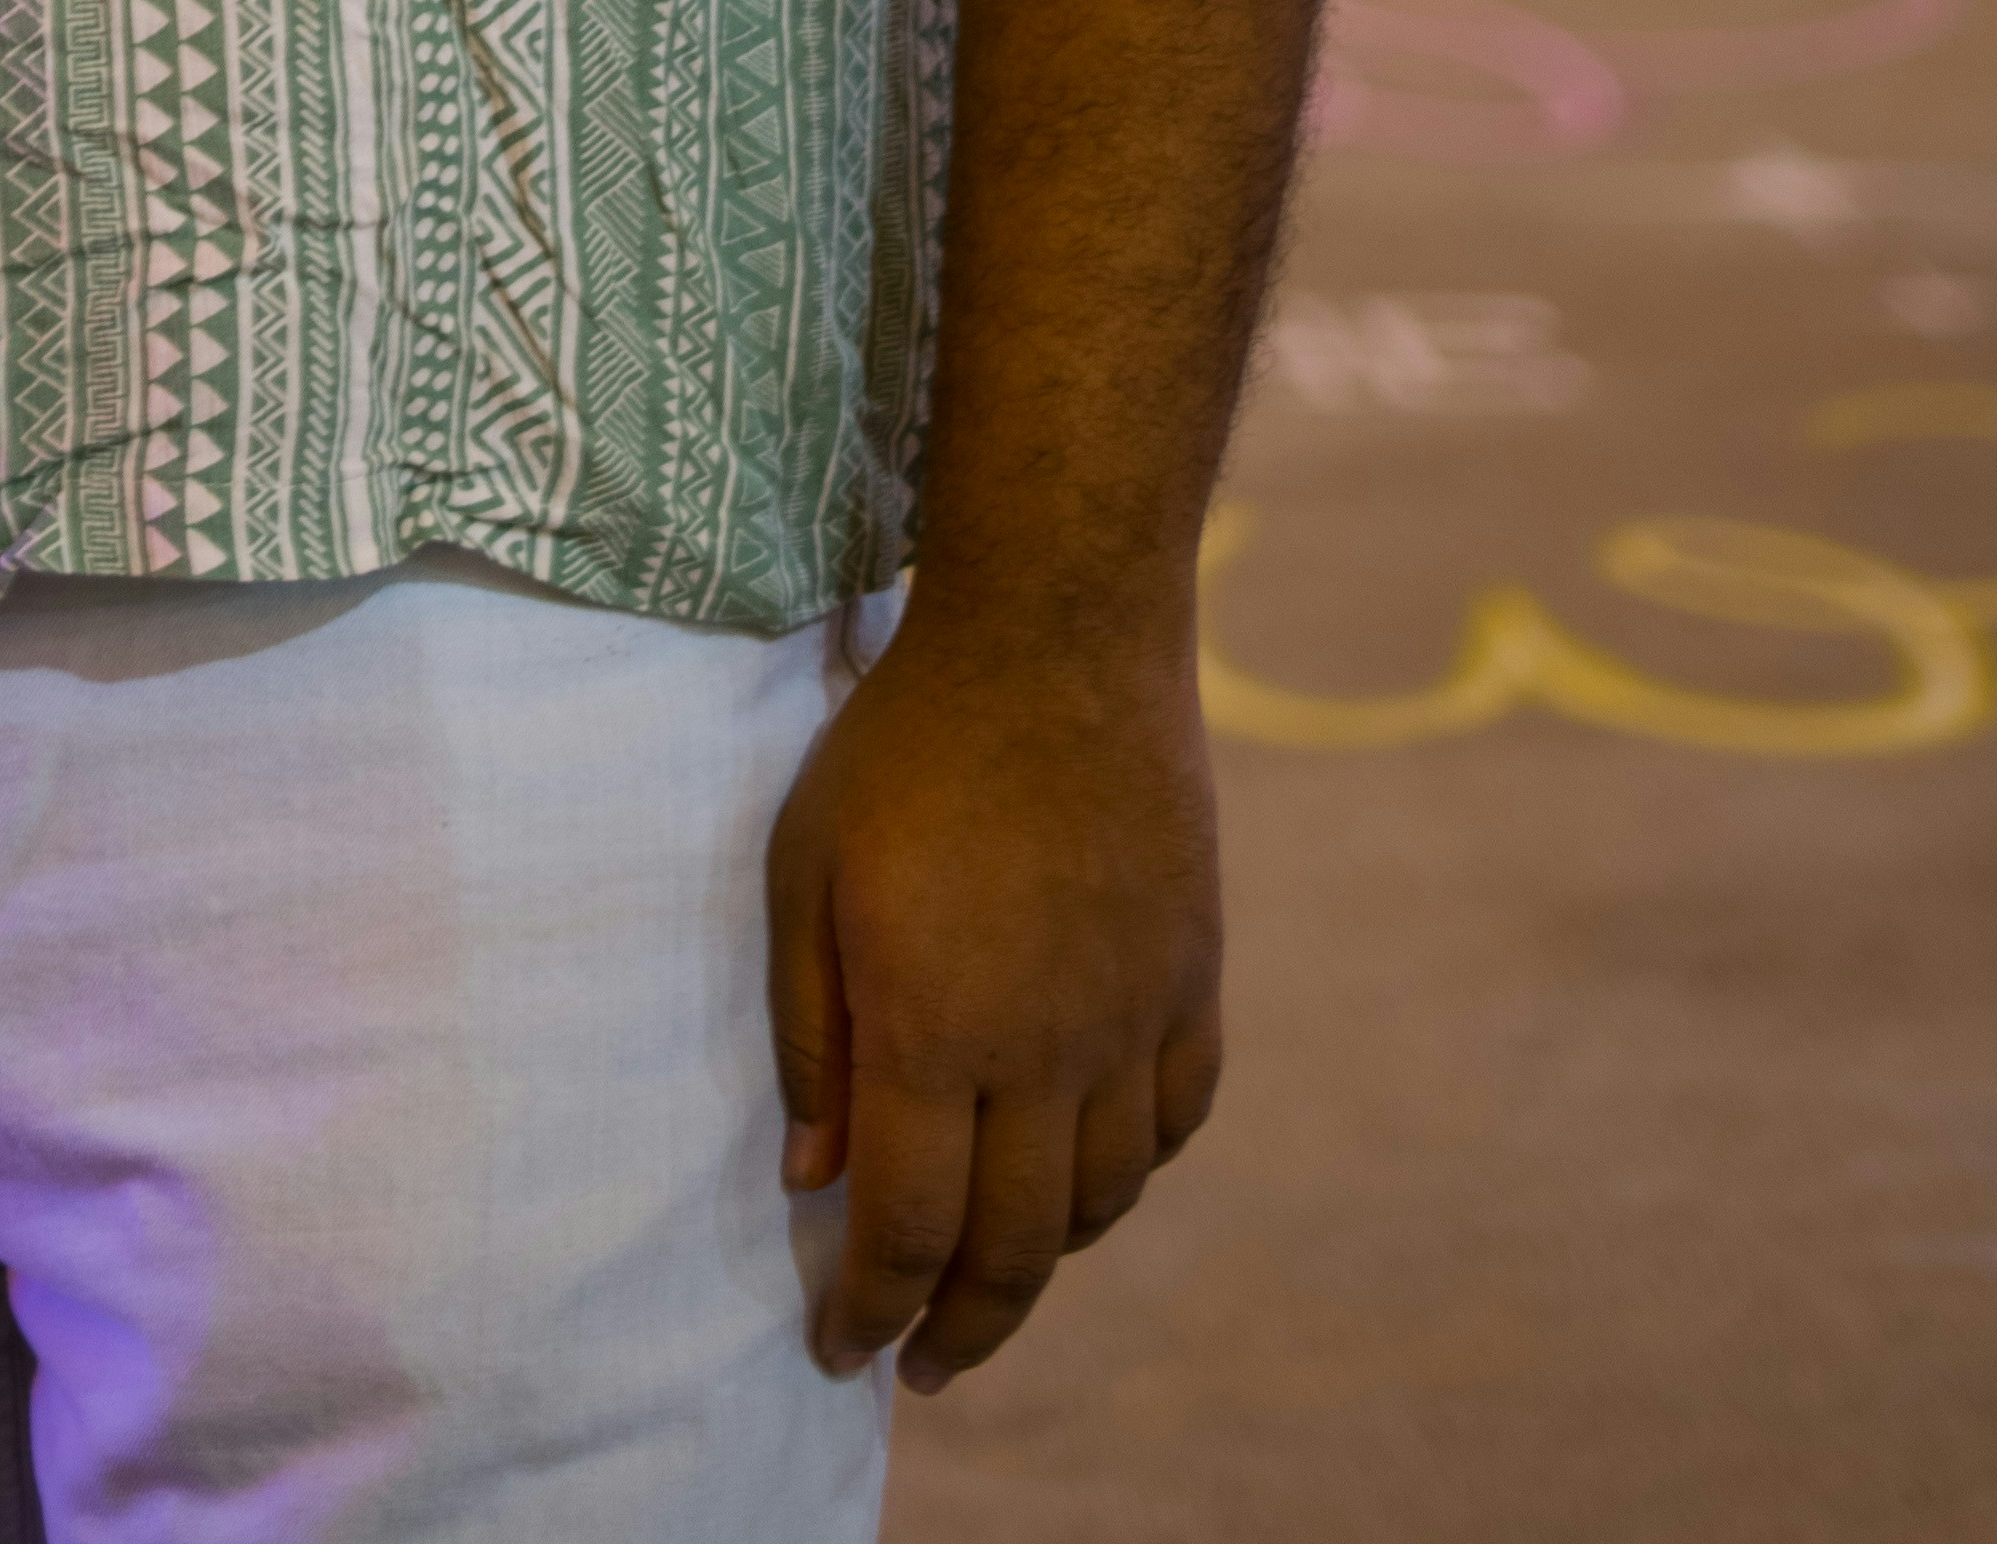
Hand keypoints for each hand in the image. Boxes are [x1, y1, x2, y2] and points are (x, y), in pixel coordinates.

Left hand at [763, 607, 1222, 1391]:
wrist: (1057, 634)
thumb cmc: (905, 740)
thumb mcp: (805, 870)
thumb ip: (809, 1032)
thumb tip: (813, 1175)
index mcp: (934, 1029)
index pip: (907, 1227)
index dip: (872, 1310)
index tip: (843, 1353)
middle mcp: (1043, 1049)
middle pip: (1014, 1248)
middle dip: (960, 1327)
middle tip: (924, 1363)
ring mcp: (1130, 1016)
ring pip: (1101, 1199)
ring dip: (1047, 1260)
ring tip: (995, 1273)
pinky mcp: (1191, 974)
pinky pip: (1176, 1118)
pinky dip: (1132, 1174)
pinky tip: (1092, 1178)